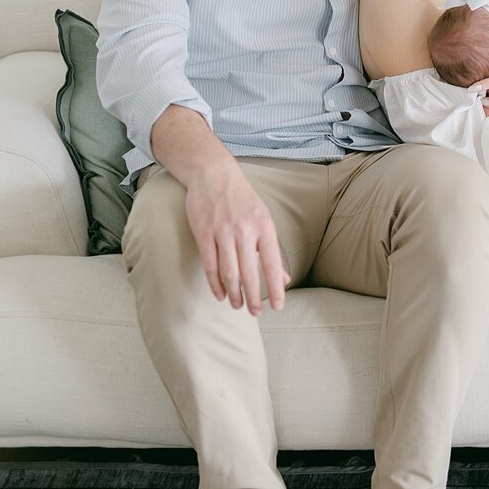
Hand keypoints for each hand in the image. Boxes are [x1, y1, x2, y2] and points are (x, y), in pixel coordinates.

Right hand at [185, 160, 289, 315]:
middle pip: (249, 273)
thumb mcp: (264, 221)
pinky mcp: (203, 232)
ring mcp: (223, 232)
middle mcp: (245, 231)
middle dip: (253, 298)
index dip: (276, 288)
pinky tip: (220, 294)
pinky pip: (210, 264)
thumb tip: (284, 280)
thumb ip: (272, 251)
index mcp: (265, 227)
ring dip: (234, 294)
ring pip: (229, 272)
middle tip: (255, 313)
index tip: (279, 307)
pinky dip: (215, 283)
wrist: (214, 175)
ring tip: (238, 306)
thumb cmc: (244, 201)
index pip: (273, 264)